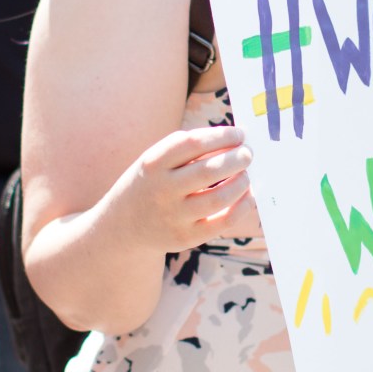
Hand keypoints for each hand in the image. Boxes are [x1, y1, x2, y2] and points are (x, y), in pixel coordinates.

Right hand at [108, 123, 256, 254]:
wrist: (124, 225)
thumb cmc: (151, 183)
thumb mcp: (155, 160)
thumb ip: (187, 148)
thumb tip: (234, 140)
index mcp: (153, 164)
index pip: (193, 144)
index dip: (222, 136)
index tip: (240, 134)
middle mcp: (162, 190)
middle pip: (209, 171)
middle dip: (237, 158)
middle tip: (248, 153)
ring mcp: (174, 216)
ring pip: (220, 198)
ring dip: (242, 182)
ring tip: (246, 174)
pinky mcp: (186, 237)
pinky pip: (223, 222)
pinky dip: (242, 206)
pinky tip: (247, 195)